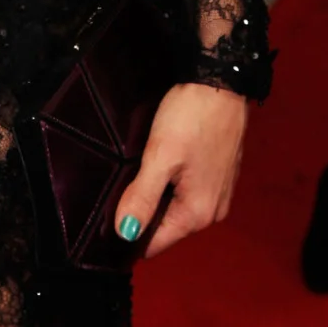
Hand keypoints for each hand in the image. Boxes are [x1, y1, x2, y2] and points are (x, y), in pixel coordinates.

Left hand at [116, 82, 247, 258]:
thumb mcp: (160, 156)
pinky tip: (156, 167)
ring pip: (176, 209)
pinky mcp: (219, 177)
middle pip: (166, 227)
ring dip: (155, 198)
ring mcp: (219, 195)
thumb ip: (143, 197)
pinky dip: (170, 186)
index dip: (129, 233)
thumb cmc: (190, 118)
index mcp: (197, 214)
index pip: (155, 243)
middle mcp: (212, 213)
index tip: (106, 217)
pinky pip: (187, 193)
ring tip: (132, 178)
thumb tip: (124, 234)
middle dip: (142, 214)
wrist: (221, 84)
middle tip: (115, 191)